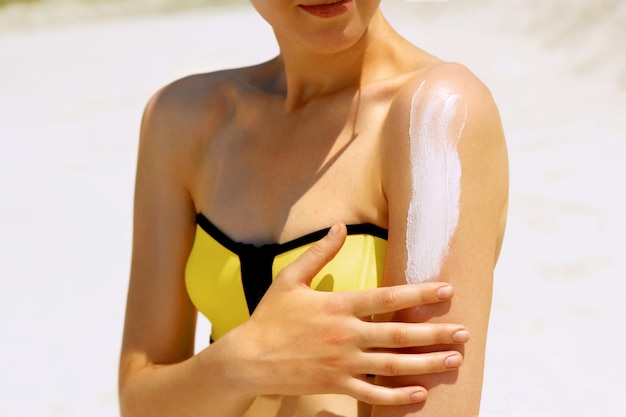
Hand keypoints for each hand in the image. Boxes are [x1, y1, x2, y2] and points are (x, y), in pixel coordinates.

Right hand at [232, 223, 468, 404]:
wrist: (247, 360)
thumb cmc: (269, 317)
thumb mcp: (289, 279)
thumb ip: (318, 253)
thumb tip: (339, 227)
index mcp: (337, 306)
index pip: (387, 298)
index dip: (420, 294)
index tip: (447, 290)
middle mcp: (345, 335)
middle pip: (399, 334)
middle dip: (435, 333)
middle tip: (464, 332)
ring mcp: (342, 363)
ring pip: (393, 366)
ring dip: (427, 363)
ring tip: (454, 360)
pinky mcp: (335, 385)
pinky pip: (372, 394)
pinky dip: (398, 396)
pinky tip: (420, 394)